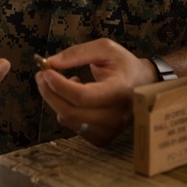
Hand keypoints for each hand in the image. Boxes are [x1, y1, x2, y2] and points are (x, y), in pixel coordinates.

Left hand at [35, 38, 157, 146]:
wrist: (145, 84)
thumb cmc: (124, 64)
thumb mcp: (105, 49)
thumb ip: (77, 53)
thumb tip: (50, 63)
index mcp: (120, 91)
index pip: (82, 96)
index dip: (59, 85)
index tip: (45, 71)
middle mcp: (117, 115)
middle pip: (71, 111)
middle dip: (50, 92)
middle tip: (42, 76)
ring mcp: (111, 130)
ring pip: (69, 120)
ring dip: (58, 100)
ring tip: (69, 82)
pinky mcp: (103, 138)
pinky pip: (73, 128)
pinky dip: (67, 112)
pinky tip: (76, 100)